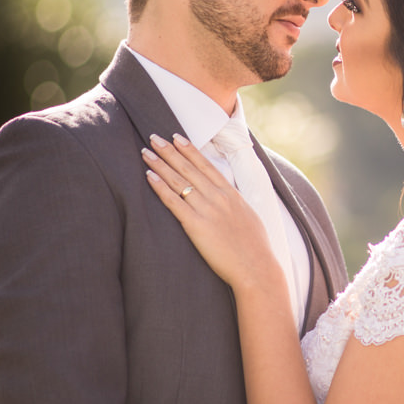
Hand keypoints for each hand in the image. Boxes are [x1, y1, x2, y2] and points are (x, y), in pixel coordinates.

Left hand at [142, 134, 287, 298]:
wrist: (256, 267)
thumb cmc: (255, 247)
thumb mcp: (249, 217)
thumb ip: (235, 204)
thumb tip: (228, 199)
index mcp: (231, 194)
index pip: (206, 165)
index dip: (189, 150)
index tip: (177, 136)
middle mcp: (219, 197)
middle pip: (189, 168)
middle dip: (169, 151)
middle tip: (154, 136)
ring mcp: (207, 210)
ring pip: (179, 181)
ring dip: (160, 164)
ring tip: (146, 152)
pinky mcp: (196, 226)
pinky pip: (174, 202)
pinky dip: (160, 187)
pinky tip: (149, 176)